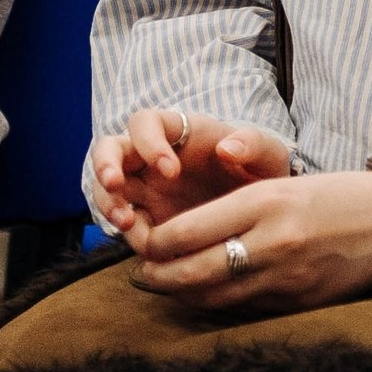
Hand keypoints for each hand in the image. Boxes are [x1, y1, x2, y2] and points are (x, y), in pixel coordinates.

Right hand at [90, 109, 290, 240]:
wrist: (261, 208)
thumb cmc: (259, 169)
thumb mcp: (266, 153)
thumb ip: (253, 144)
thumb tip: (228, 149)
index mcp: (178, 131)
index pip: (145, 122)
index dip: (148, 142)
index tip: (171, 170)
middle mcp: (151, 155)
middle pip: (109, 149)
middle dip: (105, 165)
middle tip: (116, 186)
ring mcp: (144, 187)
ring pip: (106, 187)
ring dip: (108, 203)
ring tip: (128, 224)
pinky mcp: (146, 217)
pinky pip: (123, 222)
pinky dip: (128, 234)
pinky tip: (147, 248)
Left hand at [129, 170, 371, 314]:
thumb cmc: (336, 196)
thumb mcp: (282, 184)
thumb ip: (234, 208)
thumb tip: (181, 235)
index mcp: (266, 202)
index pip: (189, 231)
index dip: (156, 243)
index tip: (146, 242)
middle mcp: (272, 242)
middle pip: (192, 271)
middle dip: (158, 276)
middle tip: (141, 274)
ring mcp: (285, 277)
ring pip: (213, 297)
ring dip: (182, 296)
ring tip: (166, 288)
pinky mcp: (298, 303)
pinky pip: (243, 309)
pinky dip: (217, 305)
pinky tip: (206, 299)